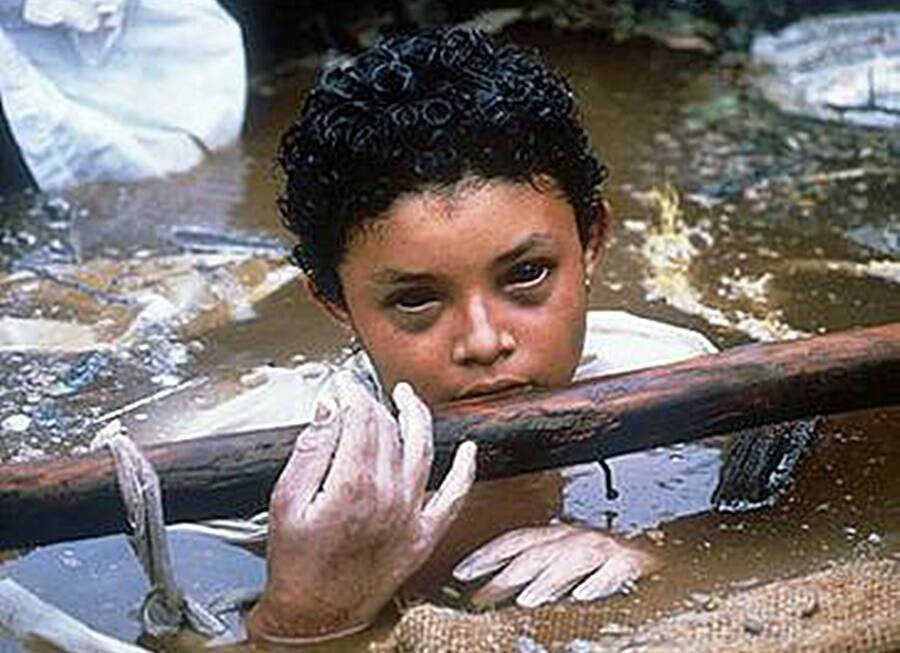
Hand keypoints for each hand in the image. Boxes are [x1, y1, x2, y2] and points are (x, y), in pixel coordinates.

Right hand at [247, 372, 476, 642]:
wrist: (316, 616)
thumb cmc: (297, 563)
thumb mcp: (286, 501)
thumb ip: (311, 450)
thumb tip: (330, 409)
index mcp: (353, 484)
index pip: (361, 418)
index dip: (352, 394)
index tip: (342, 385)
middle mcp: (389, 494)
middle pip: (389, 430)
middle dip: (374, 402)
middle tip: (360, 393)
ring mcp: (412, 514)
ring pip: (423, 449)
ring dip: (418, 417)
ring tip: (408, 397)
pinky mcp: (425, 534)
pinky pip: (455, 497)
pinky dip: (465, 470)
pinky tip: (470, 449)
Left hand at [452, 523, 652, 607]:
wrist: (663, 548)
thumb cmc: (606, 560)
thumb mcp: (566, 559)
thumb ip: (538, 569)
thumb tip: (497, 586)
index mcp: (558, 535)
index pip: (515, 540)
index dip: (487, 554)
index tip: (461, 572)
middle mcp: (577, 538)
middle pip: (536, 553)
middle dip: (507, 573)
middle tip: (483, 596)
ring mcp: (605, 548)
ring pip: (571, 559)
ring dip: (548, 579)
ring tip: (528, 599)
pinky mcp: (633, 562)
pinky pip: (614, 570)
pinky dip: (598, 582)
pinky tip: (585, 596)